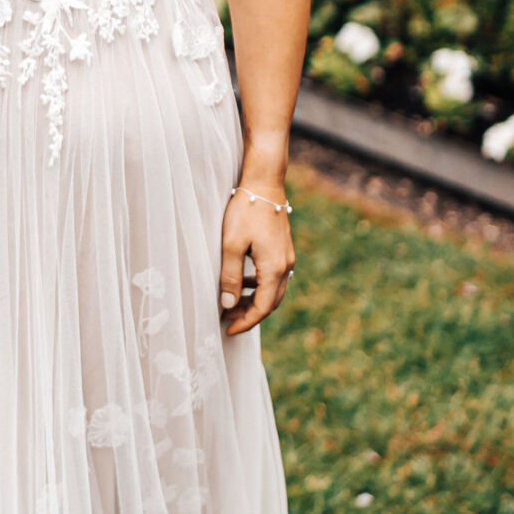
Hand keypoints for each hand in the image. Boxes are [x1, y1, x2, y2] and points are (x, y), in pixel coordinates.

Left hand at [218, 183, 292, 336]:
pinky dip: (259, 285)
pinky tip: (243, 281)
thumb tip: (229, 305)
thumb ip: (230, 277)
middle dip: (249, 315)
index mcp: (274, 268)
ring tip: (231, 304)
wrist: (264, 183)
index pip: (262, 308)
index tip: (227, 330)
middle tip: (226, 320)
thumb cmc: (246, 210)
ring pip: (272, 290)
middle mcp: (286, 266)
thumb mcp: (231, 244)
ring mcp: (287, 257)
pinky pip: (273, 276)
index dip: (245, 322)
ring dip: (254, 301)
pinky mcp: (283, 249)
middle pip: (270, 302)